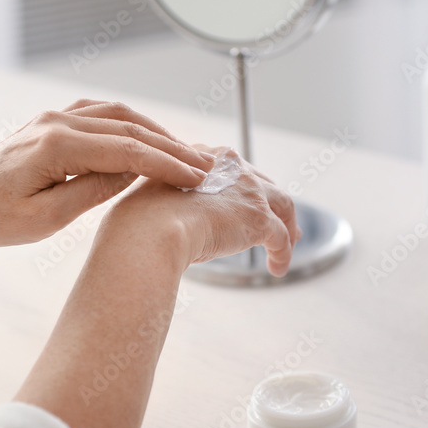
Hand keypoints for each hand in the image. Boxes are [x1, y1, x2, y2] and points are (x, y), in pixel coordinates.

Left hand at [0, 100, 215, 247]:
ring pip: (117, 115)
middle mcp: (54, 122)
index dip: (168, 164)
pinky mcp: (48, 123)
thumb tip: (134, 172)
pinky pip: (99, 114)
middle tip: (206, 166)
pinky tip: (146, 139)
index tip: (199, 178)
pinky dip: (129, 125)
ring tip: (184, 154)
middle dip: (171, 146)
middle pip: (129, 127)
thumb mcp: (45, 219)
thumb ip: (92, 191)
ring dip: (154, 132)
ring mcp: (50, 117)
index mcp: (54, 146)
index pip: (128, 150)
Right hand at [104, 147, 300, 276]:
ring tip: (287, 245)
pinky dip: (282, 253)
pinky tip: (276, 269)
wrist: (151, 228)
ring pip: (282, 204)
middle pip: (262, 183)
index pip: (232, 170)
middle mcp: (229, 166)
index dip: (243, 188)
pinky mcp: (258, 217)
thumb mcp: (154, 202)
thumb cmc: (140, 220)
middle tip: (279, 222)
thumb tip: (170, 225)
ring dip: (286, 226)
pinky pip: (280, 237)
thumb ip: (170, 206)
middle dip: (272, 202)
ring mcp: (247, 190)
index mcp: (200, 158)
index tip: (245, 203)